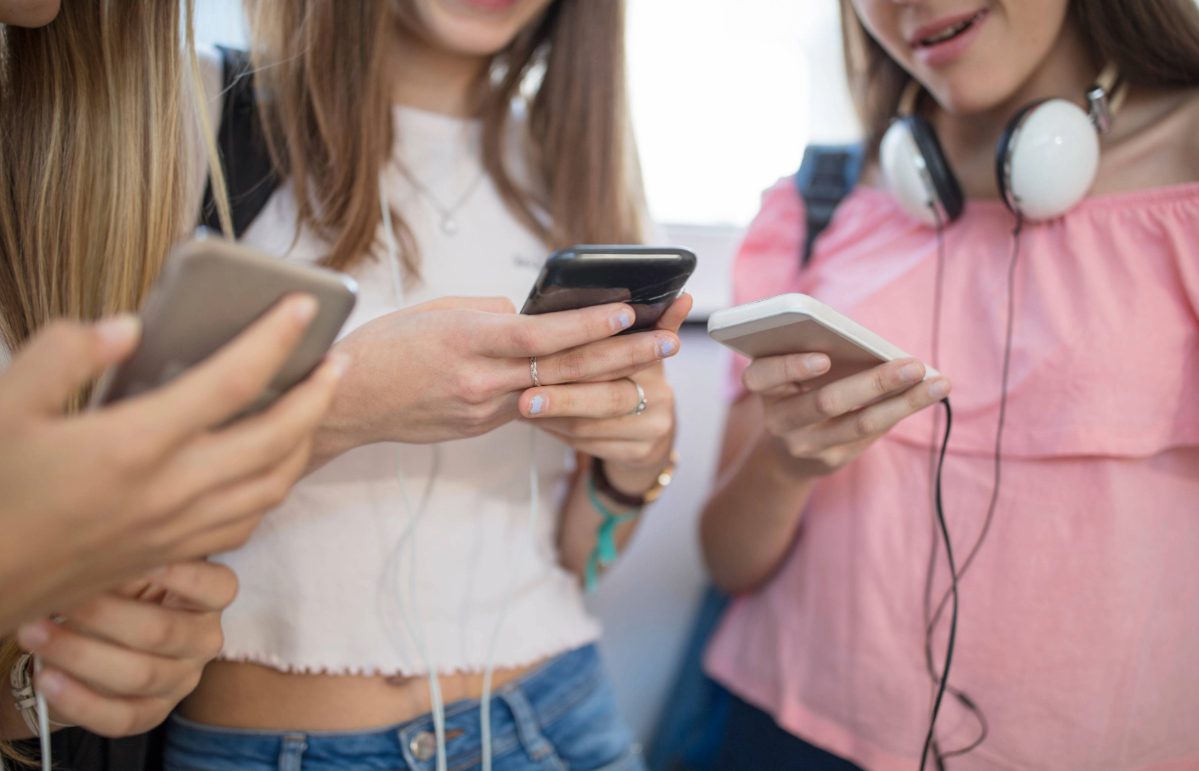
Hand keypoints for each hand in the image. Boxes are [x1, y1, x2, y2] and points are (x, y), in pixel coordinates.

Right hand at [0, 297, 343, 630]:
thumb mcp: (3, 408)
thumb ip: (64, 356)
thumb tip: (129, 330)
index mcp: (133, 444)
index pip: (230, 381)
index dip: (275, 338)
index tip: (303, 306)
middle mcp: (170, 489)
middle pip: (276, 438)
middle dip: (319, 395)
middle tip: (338, 361)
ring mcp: (177, 527)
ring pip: (273, 485)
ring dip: (305, 442)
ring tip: (314, 406)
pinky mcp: (171, 553)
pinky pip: (247, 521)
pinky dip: (273, 487)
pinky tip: (269, 463)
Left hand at [15, 561, 236, 737]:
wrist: (104, 641)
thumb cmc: (123, 593)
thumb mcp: (134, 570)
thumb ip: (133, 561)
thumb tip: (109, 548)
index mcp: (208, 601)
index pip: (218, 588)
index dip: (185, 576)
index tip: (146, 561)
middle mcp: (203, 641)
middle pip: (164, 632)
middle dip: (106, 615)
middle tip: (61, 599)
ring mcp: (182, 680)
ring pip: (139, 675)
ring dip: (80, 654)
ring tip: (37, 634)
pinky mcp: (154, 712)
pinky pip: (121, 717)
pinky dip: (80, 700)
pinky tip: (48, 677)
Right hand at [314, 296, 681, 456]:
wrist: (343, 403)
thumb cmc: (385, 346)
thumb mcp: (438, 312)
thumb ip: (492, 315)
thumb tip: (532, 317)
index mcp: (466, 341)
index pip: (541, 336)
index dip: (589, 324)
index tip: (630, 311)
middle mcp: (480, 382)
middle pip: (564, 370)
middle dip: (623, 355)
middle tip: (669, 342)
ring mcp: (482, 412)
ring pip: (557, 396)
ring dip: (608, 381)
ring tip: (651, 369)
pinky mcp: (480, 429)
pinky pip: (531, 409)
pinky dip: (567, 397)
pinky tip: (601, 386)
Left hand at [518, 295, 692, 491]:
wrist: (649, 436)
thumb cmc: (631, 380)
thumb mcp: (638, 346)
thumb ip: (650, 320)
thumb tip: (682, 296)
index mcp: (658, 361)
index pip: (629, 352)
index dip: (595, 348)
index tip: (557, 346)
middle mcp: (661, 396)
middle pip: (608, 395)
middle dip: (563, 397)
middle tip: (524, 397)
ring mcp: (652, 429)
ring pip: (590, 425)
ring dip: (551, 416)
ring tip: (518, 405)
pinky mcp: (638, 454)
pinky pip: (584, 443)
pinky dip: (555, 431)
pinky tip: (533, 420)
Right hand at [744, 352, 950, 476]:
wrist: (786, 453)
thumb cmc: (796, 392)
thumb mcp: (791, 375)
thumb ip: (815, 356)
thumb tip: (875, 346)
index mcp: (765, 388)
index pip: (762, 376)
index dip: (790, 367)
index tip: (823, 359)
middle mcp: (779, 420)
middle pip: (826, 402)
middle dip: (874, 382)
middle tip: (914, 365)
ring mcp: (805, 445)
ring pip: (859, 423)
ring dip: (904, 402)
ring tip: (938, 384)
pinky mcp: (831, 460)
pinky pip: (872, 433)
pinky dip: (901, 409)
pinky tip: (929, 394)